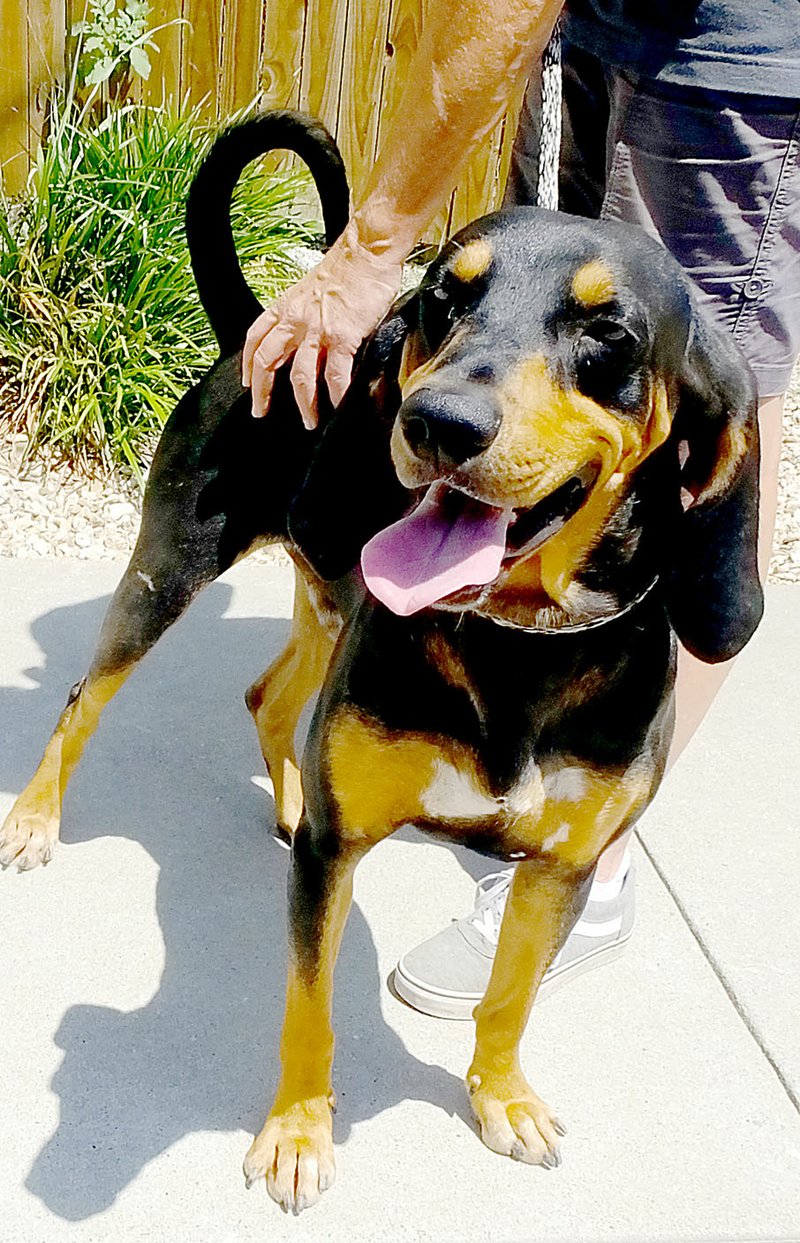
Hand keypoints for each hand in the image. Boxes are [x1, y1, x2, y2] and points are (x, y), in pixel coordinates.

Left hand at [242, 221, 403, 427]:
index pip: (256, 337)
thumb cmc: (346, 267)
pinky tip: (337, 407)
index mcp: (286, 306)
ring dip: (303, 404)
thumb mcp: (312, 289)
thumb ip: (304, 313)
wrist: (367, 250)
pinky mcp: (343, 336)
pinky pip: (335, 374)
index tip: (248, 382)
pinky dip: (335, 395)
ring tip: (309, 421)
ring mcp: (318, 329)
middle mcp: (295, 319)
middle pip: (268, 361)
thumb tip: (306, 338)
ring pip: (300, 376)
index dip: (248, 363)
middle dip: (262, 392)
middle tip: (261, 412)